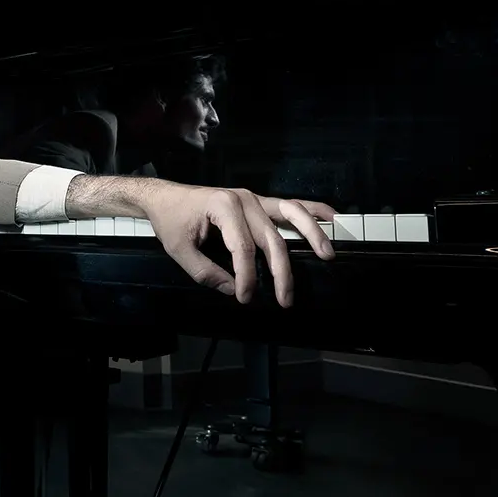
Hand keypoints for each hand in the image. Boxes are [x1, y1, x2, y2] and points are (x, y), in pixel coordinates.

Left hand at [139, 180, 335, 306]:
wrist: (166, 197)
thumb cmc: (171, 221)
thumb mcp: (179, 250)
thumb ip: (205, 272)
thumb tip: (233, 289)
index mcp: (223, 206)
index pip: (243, 247)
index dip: (247, 276)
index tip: (244, 297)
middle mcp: (244, 199)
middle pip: (271, 238)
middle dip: (280, 272)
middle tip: (285, 300)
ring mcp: (254, 198)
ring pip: (291, 214)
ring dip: (311, 235)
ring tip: (327, 255)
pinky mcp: (259, 201)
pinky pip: (290, 205)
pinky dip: (313, 211)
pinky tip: (332, 220)